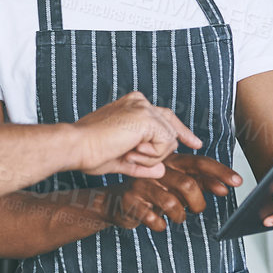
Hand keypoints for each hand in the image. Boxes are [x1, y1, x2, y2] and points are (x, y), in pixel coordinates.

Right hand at [74, 92, 200, 178]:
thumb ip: (143, 163)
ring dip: (150, 155)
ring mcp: (144, 108)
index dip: (182, 132)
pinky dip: (150, 155)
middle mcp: (140, 101)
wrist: (76, 147)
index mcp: (132, 105)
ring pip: (169, 140)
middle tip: (130, 153)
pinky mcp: (147, 118)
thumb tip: (162, 170)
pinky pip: (166, 144)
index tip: (196, 143)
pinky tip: (130, 150)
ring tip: (125, 151)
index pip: (165, 117)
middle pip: (172, 128)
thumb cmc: (89, 152)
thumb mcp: (121, 159)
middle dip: (161, 150)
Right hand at [108, 153, 240, 232]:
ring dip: (180, 216)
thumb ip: (200, 183)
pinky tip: (160, 224)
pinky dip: (160, 225)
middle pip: (187, 184)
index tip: (237, 182)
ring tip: (178, 217)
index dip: (220, 172)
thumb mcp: (178, 184)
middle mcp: (157, 170)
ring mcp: (142, 185)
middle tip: (197, 209)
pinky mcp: (131, 201)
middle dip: (197, 203)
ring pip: (171, 203)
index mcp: (172, 162)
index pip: (200, 163)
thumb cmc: (153, 191)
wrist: (116, 201)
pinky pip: (152, 218)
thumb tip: (224, 187)